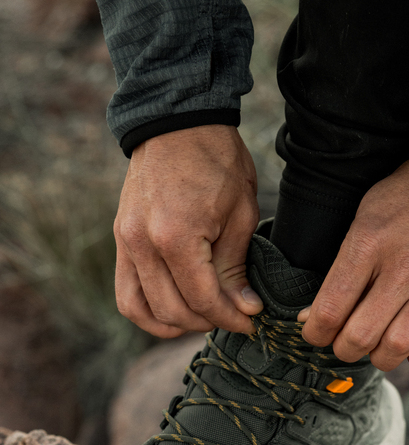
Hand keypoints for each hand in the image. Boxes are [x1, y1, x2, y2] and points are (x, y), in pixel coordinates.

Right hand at [114, 125, 262, 337]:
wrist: (178, 121)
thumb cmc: (216, 160)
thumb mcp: (241, 213)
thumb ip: (235, 267)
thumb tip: (243, 308)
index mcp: (176, 236)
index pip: (202, 298)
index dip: (230, 317)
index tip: (250, 320)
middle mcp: (143, 243)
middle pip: (172, 309)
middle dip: (206, 321)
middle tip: (232, 315)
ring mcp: (125, 241)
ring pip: (139, 309)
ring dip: (171, 324)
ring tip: (201, 318)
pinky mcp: (120, 238)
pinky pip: (125, 290)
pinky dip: (147, 310)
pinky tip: (174, 310)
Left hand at [299, 160, 408, 370]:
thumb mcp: (365, 217)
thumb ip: (341, 267)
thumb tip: (313, 316)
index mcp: (369, 244)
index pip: (330, 310)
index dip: (315, 333)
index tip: (316, 332)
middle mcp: (403, 269)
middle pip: (360, 337)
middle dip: (343, 349)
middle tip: (346, 343)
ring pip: (397, 348)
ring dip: (379, 357)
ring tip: (377, 347)